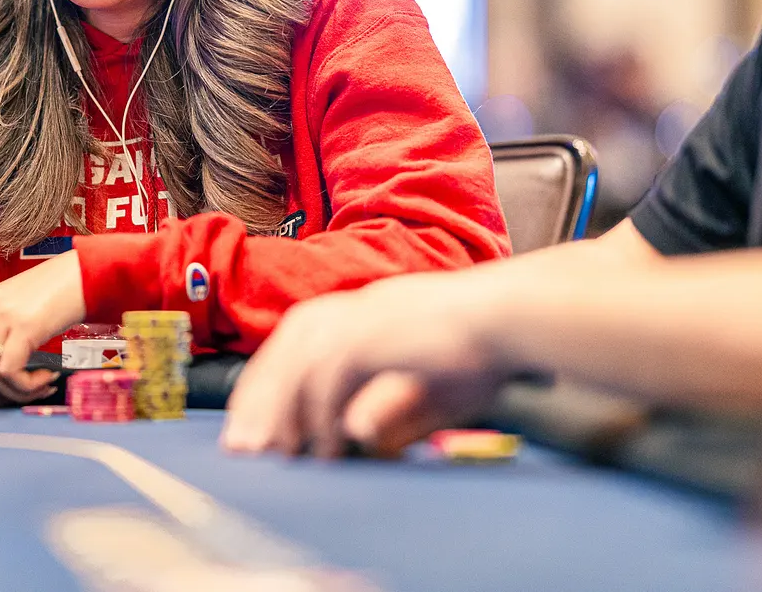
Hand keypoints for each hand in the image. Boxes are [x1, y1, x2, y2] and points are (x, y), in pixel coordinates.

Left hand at [0, 250, 86, 404]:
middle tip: (24, 395)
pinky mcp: (23, 327)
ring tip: (42, 386)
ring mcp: (3, 316)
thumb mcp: (20, 309)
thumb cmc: (58, 292)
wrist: (85, 273)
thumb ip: (3, 333)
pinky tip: (48, 376)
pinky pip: (11, 372)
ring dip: (17, 392)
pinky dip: (28, 385)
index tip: (6, 390)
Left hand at [221, 269, 506, 457]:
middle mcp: (357, 307)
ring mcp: (364, 316)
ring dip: (284, 413)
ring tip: (276, 455)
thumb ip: (391, 407)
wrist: (517, 316)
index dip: (272, 382)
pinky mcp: (375, 334)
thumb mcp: (430, 386)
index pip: (298, 341)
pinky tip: (328, 447)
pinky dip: (322, 415)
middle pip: (286, 349)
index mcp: (366, 309)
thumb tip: (359, 431)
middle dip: (260, 398)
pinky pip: (331, 379)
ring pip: (300, 366)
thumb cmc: (487, 350)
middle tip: (243, 446)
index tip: (253, 421)